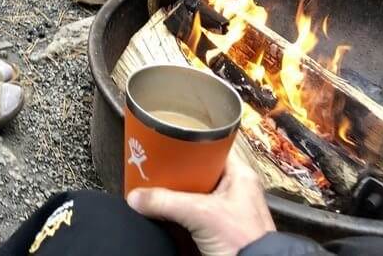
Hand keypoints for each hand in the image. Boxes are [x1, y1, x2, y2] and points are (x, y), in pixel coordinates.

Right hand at [126, 148, 275, 255]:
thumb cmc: (245, 241)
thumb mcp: (201, 213)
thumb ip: (166, 202)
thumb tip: (137, 196)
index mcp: (240, 175)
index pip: (211, 147)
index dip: (189, 143)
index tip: (167, 141)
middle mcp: (234, 189)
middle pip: (198, 171)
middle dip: (176, 171)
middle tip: (155, 164)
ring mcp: (226, 210)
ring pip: (194, 192)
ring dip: (176, 192)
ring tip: (155, 184)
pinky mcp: (217, 228)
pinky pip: (193, 212)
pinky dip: (178, 211)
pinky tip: (164, 209)